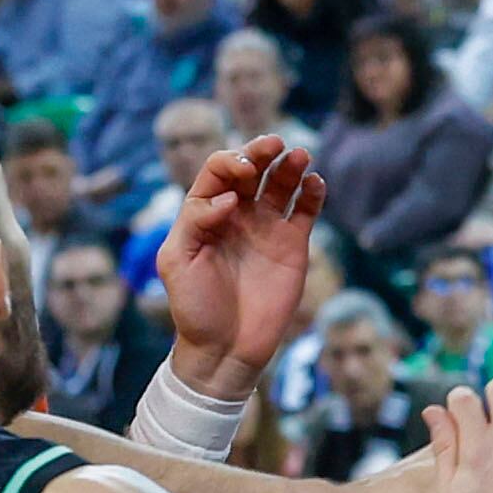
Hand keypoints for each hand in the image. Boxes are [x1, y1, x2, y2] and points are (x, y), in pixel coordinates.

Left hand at [160, 138, 327, 401]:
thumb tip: (227, 198)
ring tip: (299, 156)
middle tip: (274, 144)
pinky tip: (315, 182)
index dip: (230, 162)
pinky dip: (313, 192)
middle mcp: (238, 213)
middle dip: (262, 151)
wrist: (225, 348)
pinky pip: (306, 209)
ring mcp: (267, 227)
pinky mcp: (293, 244)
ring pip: (282, 183)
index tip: (241, 175)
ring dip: (290, 165)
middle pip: (253, 169)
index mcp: (206, 212)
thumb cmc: (194, 307)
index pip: (219, 171)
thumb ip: (195, 221)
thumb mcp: (177, 261)